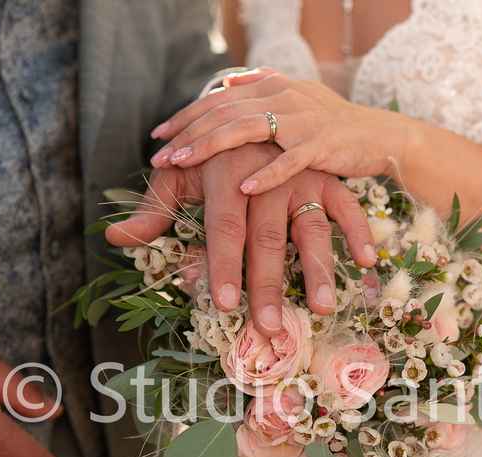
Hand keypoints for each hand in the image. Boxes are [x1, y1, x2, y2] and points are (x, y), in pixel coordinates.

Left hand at [106, 144, 374, 334]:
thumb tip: (115, 239)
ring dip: (318, 269)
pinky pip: (346, 205)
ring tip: (322, 308)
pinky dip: (357, 232)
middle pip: (266, 237)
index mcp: (223, 172)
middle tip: (269, 326)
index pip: (223, 228)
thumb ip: (152, 208)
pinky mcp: (326, 174)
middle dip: (267, 285)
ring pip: (309, 227)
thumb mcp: (181, 174)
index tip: (227, 307)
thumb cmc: (213, 152)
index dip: (224, 267)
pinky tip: (367, 263)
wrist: (256, 105)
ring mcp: (299, 174)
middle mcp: (264, 174)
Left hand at [148, 69, 411, 194]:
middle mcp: (282, 98)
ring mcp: (301, 121)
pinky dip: (266, 174)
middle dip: (187, 134)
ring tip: (183, 163)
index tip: (158, 135)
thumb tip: (227, 82)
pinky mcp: (321, 146)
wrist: (379, 134)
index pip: (218, 99)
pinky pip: (288, 161)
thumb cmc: (332, 123)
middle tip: (159, 156)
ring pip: (246, 130)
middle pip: (223, 113)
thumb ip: (261, 88)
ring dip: (210, 146)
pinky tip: (243, 186)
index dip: (186, 116)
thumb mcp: (295, 98)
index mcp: (272, 88)